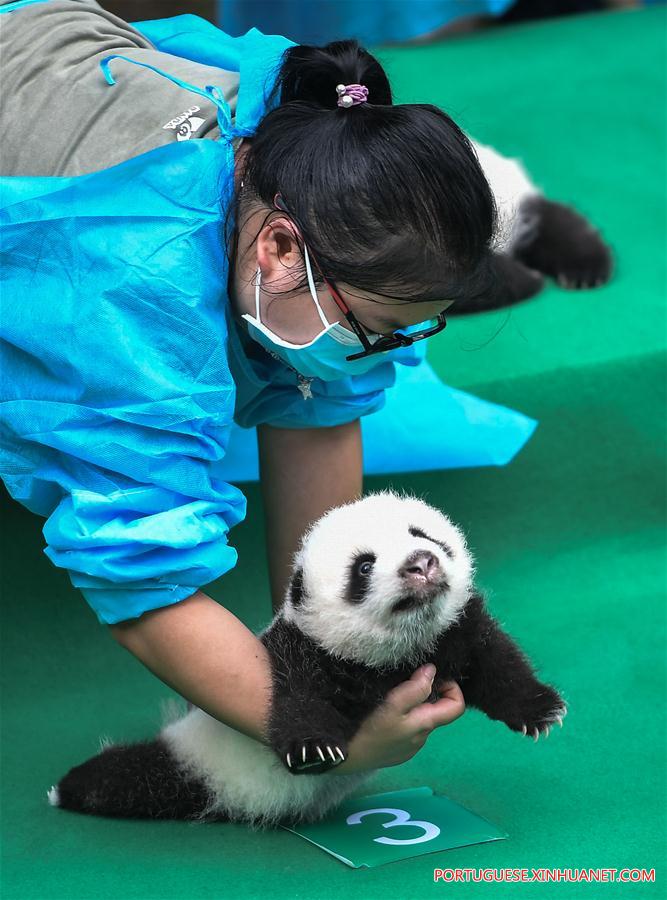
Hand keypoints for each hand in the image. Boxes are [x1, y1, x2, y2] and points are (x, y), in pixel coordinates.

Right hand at [331, 665, 464, 775]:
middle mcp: (422, 738)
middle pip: (436, 711)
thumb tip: (432, 672)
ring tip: (390, 695)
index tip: (432, 676)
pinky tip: (383, 715)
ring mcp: (409, 747)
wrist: (343, 758)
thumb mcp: (392, 705)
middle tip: (405, 680)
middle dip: (427, 693)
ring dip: (412, 705)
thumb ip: (415, 689)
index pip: (457, 707)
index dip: (451, 688)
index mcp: (426, 724)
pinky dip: (402, 717)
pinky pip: (407, 729)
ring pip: (420, 720)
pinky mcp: (396, 751)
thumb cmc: (369, 729)